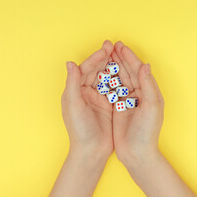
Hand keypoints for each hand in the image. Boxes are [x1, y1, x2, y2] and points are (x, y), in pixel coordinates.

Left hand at [61, 40, 113, 159]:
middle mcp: (84, 93)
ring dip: (112, 65)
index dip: (95, 58)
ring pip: (105, 77)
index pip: (85, 70)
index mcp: (74, 91)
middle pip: (95, 70)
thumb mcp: (74, 105)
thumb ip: (72, 83)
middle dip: (104, 58)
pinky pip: (114, 88)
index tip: (106, 49)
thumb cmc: (80, 130)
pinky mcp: (108, 105)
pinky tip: (126, 70)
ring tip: (120, 54)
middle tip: (114, 45)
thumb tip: (70, 62)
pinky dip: (119, 78)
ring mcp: (97, 98)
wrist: (92, 151)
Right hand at [111, 41, 164, 166]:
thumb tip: (145, 65)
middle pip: (128, 72)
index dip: (129, 58)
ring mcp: (128, 101)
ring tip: (104, 54)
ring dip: (112, 66)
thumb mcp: (151, 107)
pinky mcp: (118, 108)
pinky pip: (112, 90)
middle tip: (110, 45)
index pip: (138, 70)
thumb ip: (148, 85)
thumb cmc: (147, 131)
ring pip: (119, 79)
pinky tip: (99, 72)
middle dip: (120, 58)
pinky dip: (106, 80)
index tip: (119, 46)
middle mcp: (140, 95)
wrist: (137, 153)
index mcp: (150, 92)